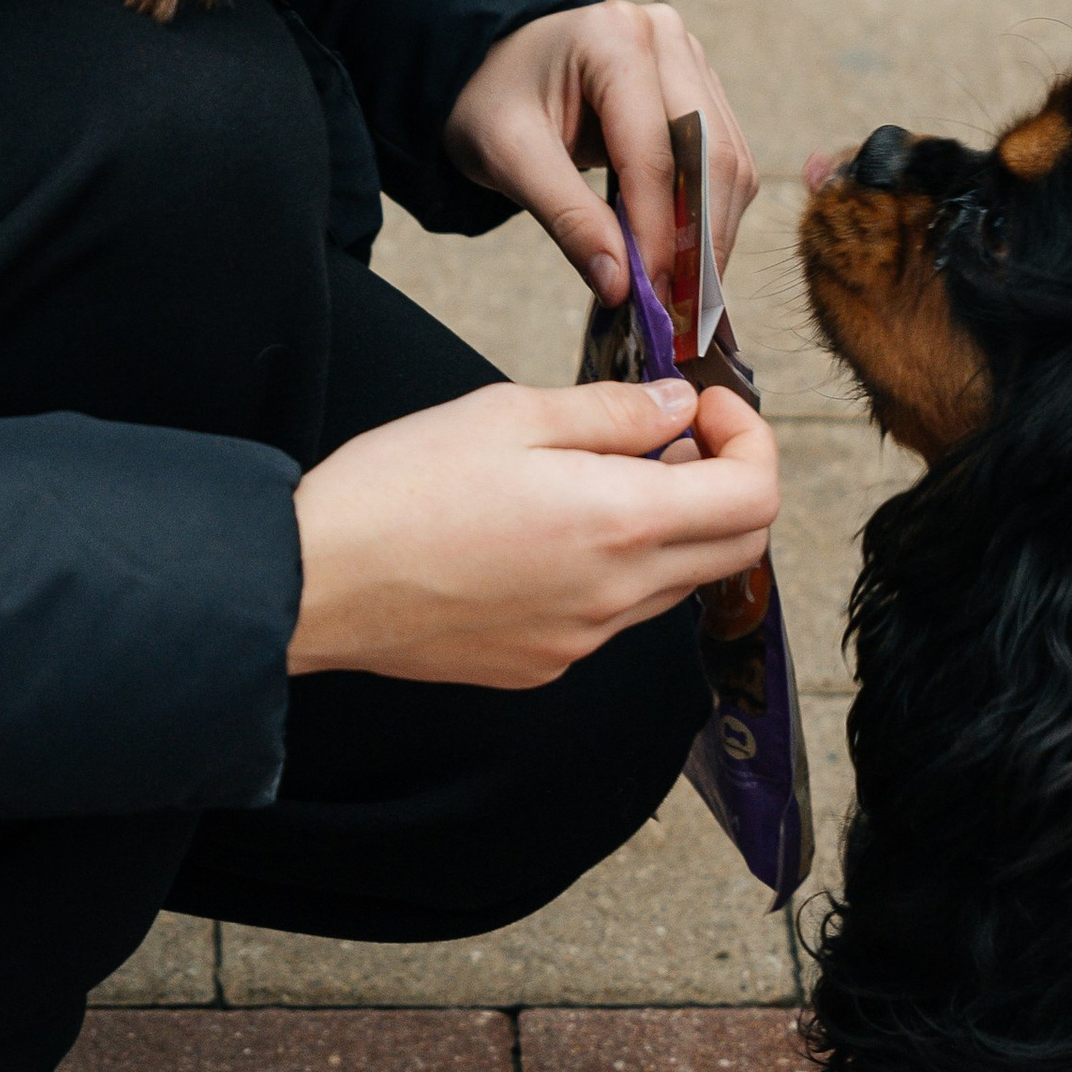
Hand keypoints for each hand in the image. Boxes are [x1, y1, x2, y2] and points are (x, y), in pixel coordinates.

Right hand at [288, 378, 778, 686]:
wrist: (316, 583)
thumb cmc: (400, 488)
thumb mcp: (510, 414)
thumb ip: (613, 412)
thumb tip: (676, 408)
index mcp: (620, 523)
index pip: (756, 496)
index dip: (750, 440)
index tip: (701, 409)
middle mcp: (616, 596)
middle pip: (738, 549)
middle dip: (727, 482)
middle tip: (668, 440)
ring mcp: (583, 641)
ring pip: (676, 583)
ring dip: (669, 526)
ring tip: (597, 477)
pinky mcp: (545, 664)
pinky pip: (613, 615)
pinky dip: (613, 567)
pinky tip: (546, 531)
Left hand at [440, 0, 758, 304]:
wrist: (494, 68)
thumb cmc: (492, 101)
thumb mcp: (508, 157)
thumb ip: (567, 218)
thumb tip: (621, 286)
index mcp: (614, 39)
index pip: (653, 151)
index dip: (658, 231)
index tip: (652, 296)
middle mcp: (666, 39)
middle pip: (712, 154)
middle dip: (701, 239)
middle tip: (685, 309)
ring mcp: (691, 62)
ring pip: (730, 162)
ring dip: (715, 232)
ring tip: (690, 294)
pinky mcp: (701, 90)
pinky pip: (725, 162)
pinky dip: (712, 215)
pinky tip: (690, 258)